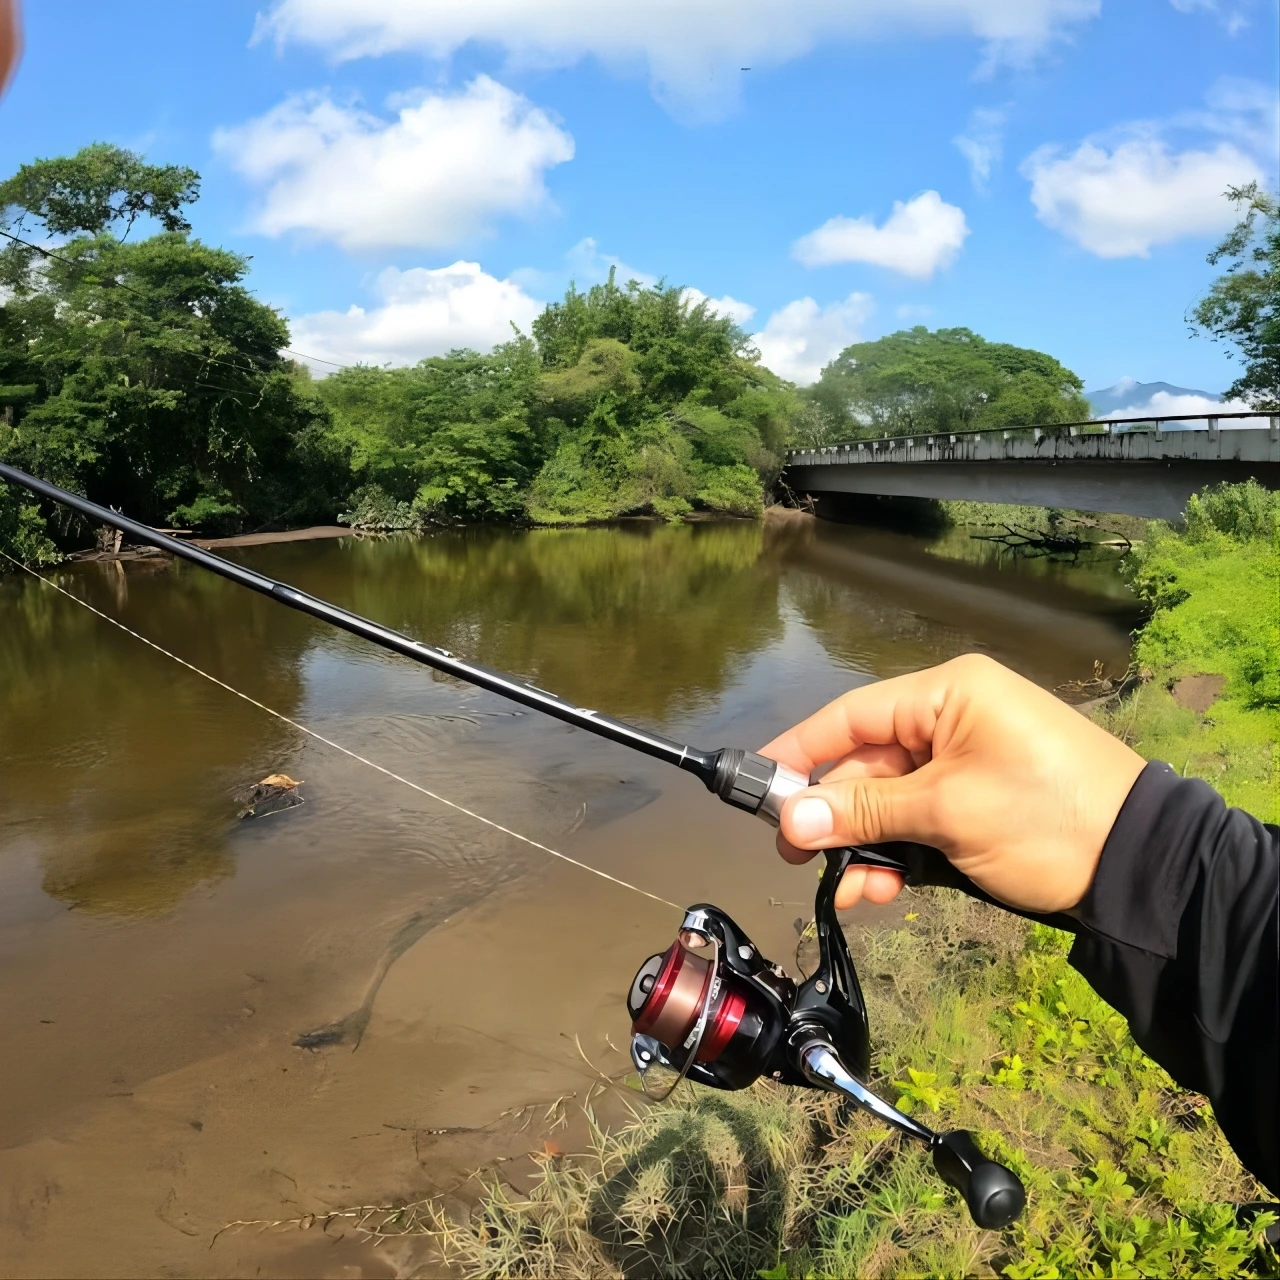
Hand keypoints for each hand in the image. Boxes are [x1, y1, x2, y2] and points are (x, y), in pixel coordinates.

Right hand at [759, 654, 1145, 913]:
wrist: (1140, 867)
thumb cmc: (1042, 816)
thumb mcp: (946, 811)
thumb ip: (865, 812)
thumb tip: (793, 820)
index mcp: (948, 694)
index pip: (852, 714)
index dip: (800, 750)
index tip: (757, 785)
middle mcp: (952, 719)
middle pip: (867, 764)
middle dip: (836, 816)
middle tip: (797, 859)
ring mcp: (966, 763)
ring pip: (890, 801)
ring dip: (865, 846)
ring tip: (853, 892)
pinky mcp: (978, 803)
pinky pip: (919, 822)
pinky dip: (898, 854)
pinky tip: (882, 890)